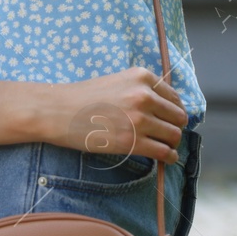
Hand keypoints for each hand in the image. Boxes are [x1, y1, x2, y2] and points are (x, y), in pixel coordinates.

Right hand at [44, 66, 187, 163]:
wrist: (58, 111)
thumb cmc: (84, 97)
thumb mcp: (118, 81)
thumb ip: (141, 90)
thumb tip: (165, 108)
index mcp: (142, 77)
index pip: (174, 98)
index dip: (175, 111)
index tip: (172, 120)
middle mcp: (144, 95)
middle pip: (178, 117)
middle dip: (175, 127)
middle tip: (168, 135)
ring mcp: (139, 119)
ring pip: (174, 135)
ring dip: (173, 143)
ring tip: (167, 148)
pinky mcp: (132, 141)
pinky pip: (163, 152)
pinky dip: (169, 157)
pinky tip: (167, 158)